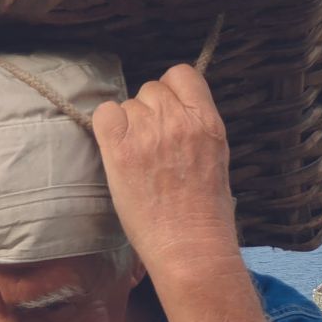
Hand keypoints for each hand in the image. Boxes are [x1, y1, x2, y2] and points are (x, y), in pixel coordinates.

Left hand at [93, 64, 238, 276]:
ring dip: (130, 125)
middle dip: (150, 112)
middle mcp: (178, 120)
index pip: (182, 75)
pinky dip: (107, 129)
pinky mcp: (120, 149)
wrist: (190, 246)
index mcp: (208, 122)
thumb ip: (196, 129)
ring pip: (128, 105)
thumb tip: (173, 114)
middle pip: (152, 89)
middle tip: (153, 146)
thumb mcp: (216, 159)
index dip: (172, 89)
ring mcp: (148, 133)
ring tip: (139, 160)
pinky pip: (104, 114)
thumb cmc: (206, 214)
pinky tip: (118, 153)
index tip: (169, 110)